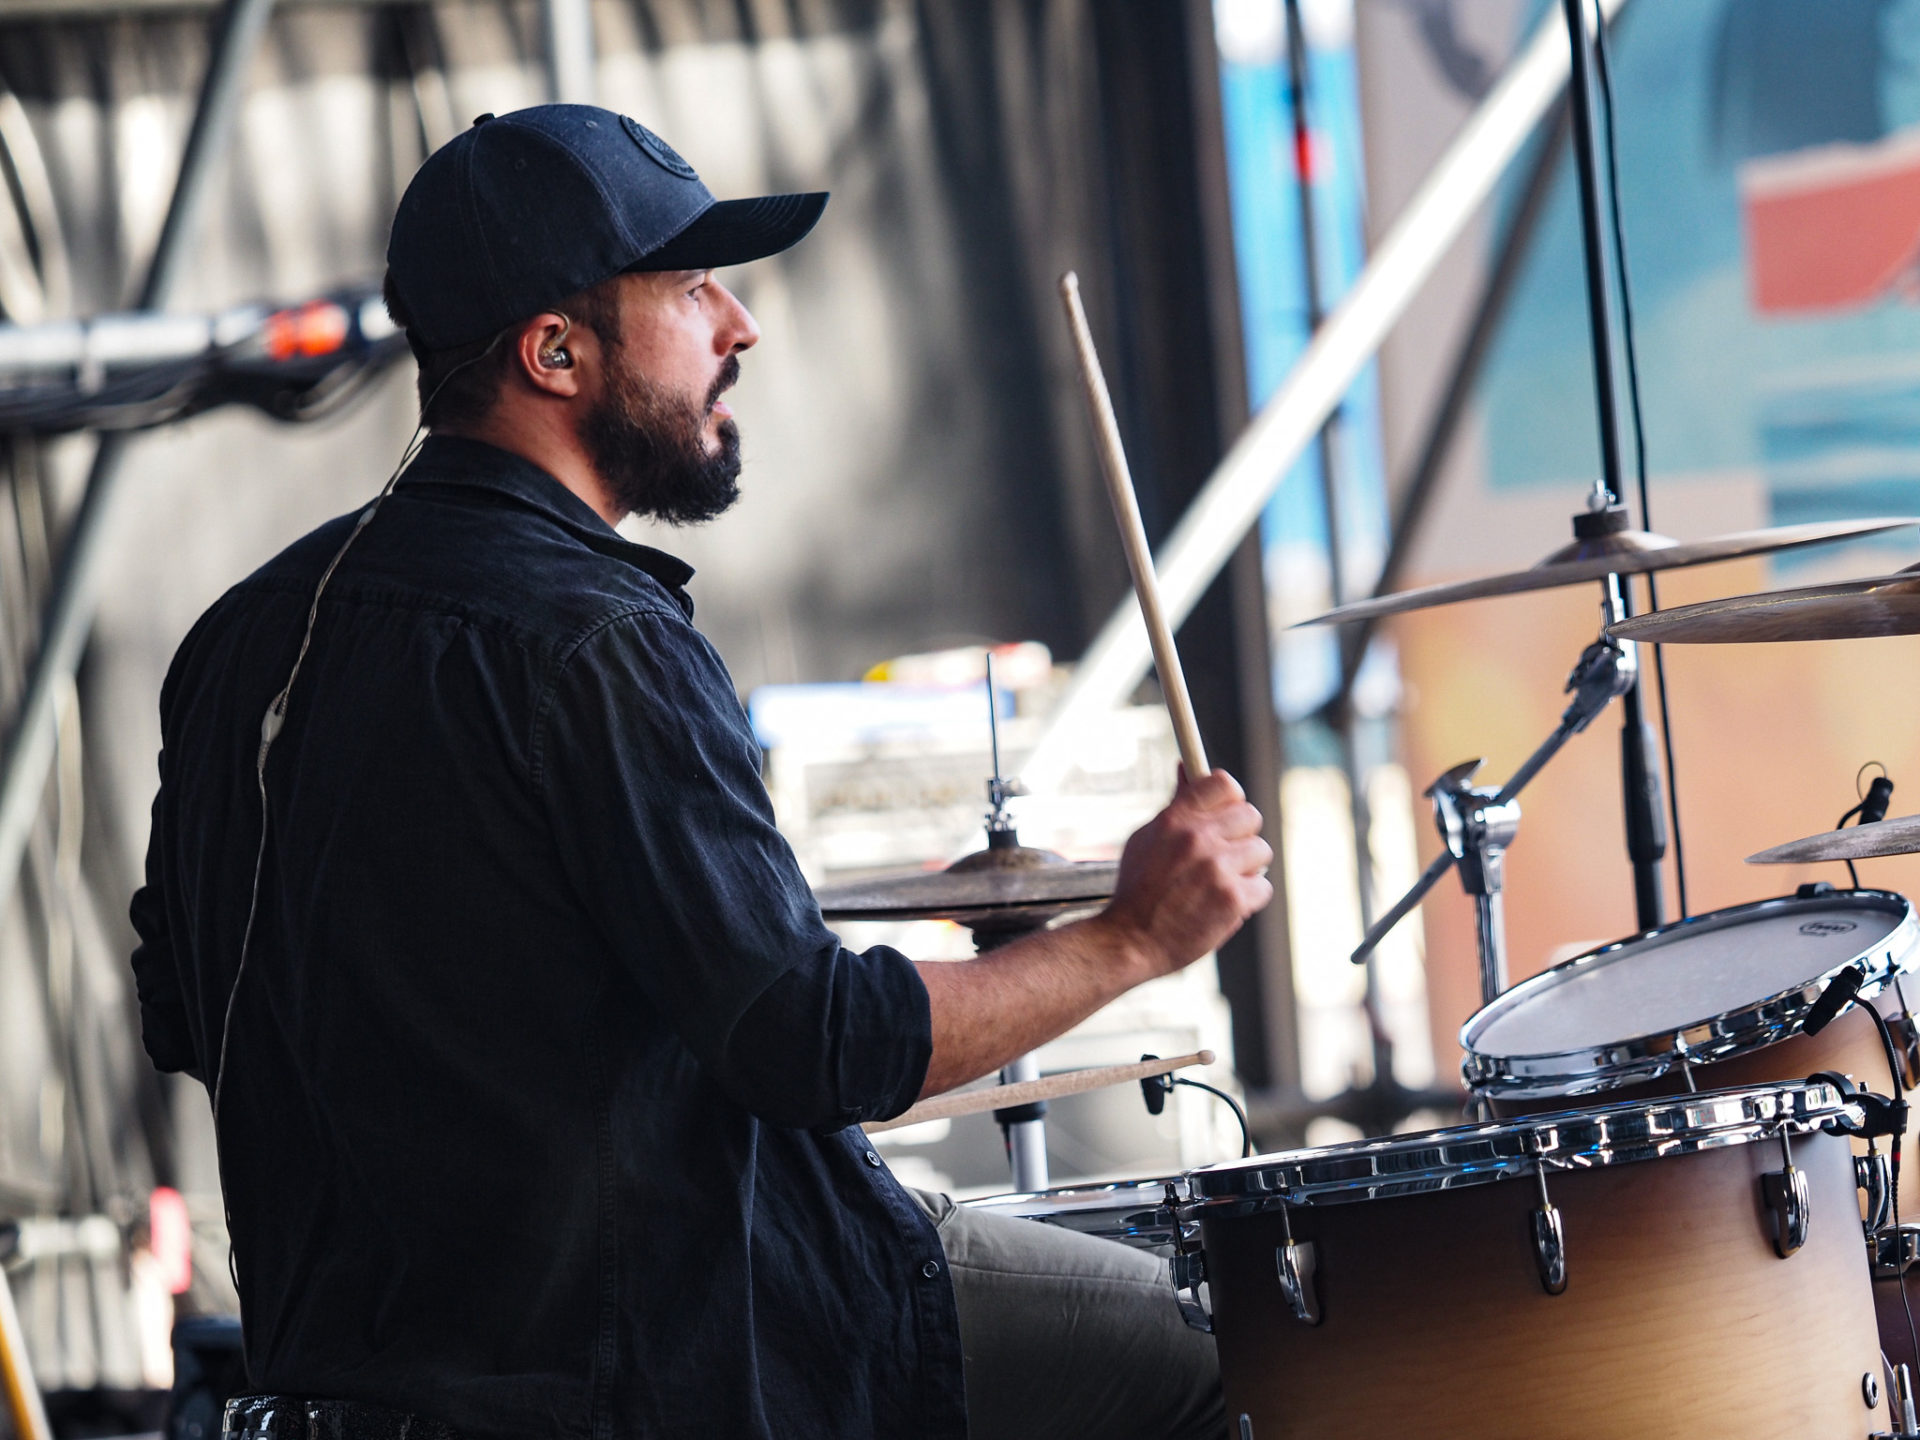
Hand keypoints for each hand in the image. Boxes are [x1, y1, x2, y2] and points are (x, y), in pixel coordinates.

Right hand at [1097, 768, 1272, 978]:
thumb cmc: (1138, 889)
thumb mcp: (1147, 838)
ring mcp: (1217, 868)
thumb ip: (1176, 806)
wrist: (1130, 941)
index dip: (1231, 798)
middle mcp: (1197, 838)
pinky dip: (1248, 899)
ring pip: (1261, 852)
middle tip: (1225, 855)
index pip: (1223, 784)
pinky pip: (1262, 887)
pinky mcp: (1232, 899)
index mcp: (1175, 819)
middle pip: (1250, 815)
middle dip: (1242, 836)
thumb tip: (1187, 767)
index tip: (1227, 811)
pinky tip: (1222, 905)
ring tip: (1220, 884)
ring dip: (1247, 869)